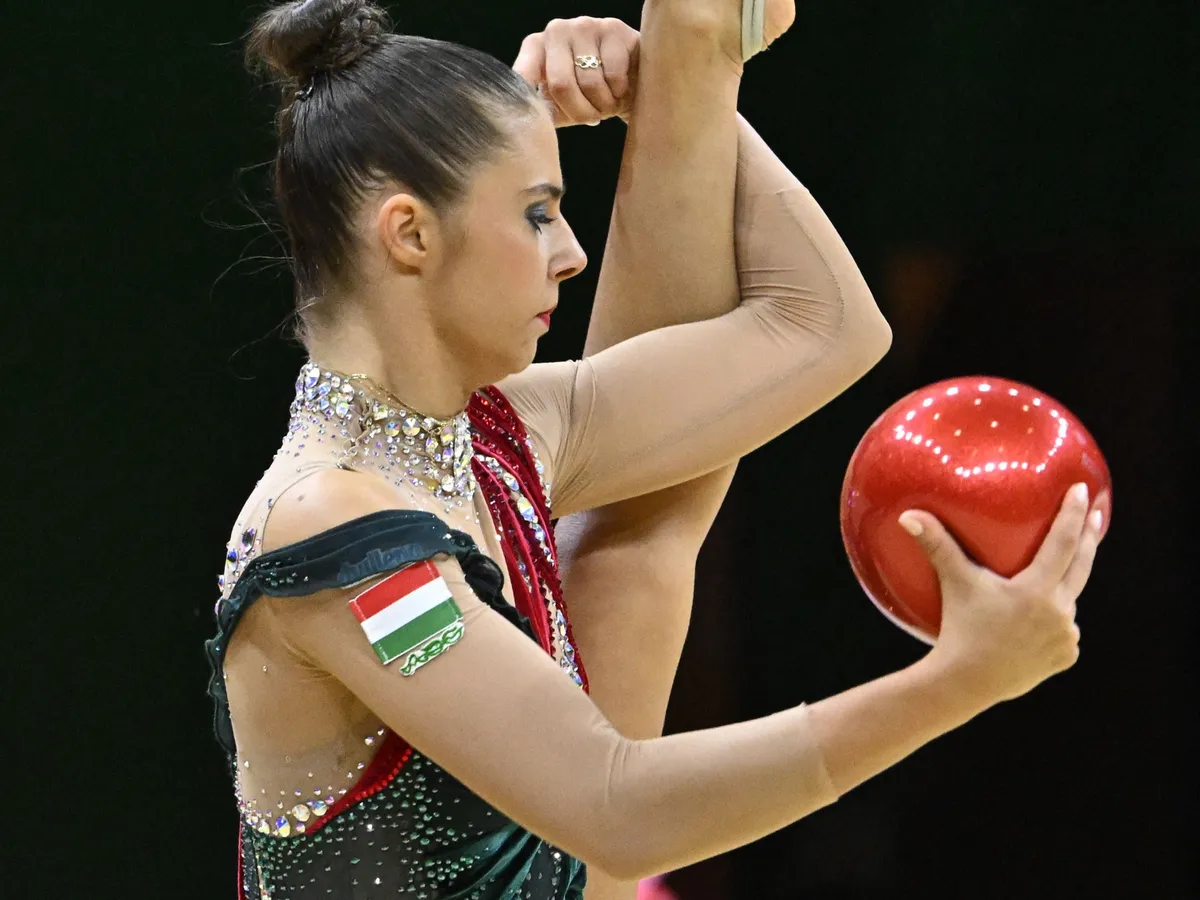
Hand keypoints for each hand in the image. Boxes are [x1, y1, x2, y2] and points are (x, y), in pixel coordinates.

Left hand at [513, 17, 639, 126]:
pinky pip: (613, 73)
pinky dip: (619, 91)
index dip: (533, 105)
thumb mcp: (560, 107)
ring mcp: (584, 25)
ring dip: (603, 104)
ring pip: (590, 82)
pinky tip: (620, 88)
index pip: (524, 76)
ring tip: (607, 102)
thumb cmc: (589, 97)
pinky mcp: (613, 28)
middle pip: (561, 85)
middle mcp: (556, 30)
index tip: (538, 122)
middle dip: (581, 112)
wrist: (630, 84)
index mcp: (535, 47)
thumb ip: (541, 110)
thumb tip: (528, 125)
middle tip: (592, 117)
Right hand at [900, 483, 1103, 704]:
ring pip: (1069, 601)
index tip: (1081, 490)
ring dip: (1066, 586)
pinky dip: (1056, 621)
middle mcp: (1058, 612)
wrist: (966, 682)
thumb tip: (909, 515)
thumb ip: (937, 546)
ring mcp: (1065, 637)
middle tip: (1094, 511)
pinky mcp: (1065, 657)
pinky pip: (1064, 630)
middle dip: (1090, 536)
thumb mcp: (953, 584)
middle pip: (1081, 565)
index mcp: (1035, 590)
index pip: (1063, 543)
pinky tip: (1041, 622)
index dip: (1072, 514)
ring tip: (1059, 572)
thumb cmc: (959, 629)